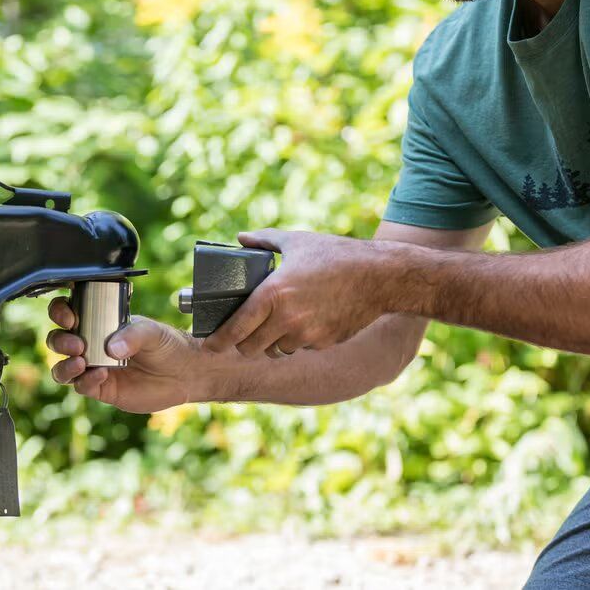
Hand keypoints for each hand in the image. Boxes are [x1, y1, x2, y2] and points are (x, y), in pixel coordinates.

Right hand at [45, 296, 212, 412]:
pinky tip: (102, 375)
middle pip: (58, 340)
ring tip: (81, 362)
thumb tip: (111, 348)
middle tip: (78, 344)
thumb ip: (133, 335)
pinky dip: (86, 381)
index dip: (61, 312)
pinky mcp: (101, 388)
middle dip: (60, 340)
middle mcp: (92, 344)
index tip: (69, 317)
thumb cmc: (168, 346)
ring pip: (63, 367)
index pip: (69, 312)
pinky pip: (82, 386)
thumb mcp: (152, 332)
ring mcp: (94, 367)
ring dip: (64, 366)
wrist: (185, 373)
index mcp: (100, 322)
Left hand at [204, 229, 394, 357]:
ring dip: (269, 343)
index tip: (209, 345)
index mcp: (273, 294)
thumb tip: (241, 238)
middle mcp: (286, 319)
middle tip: (242, 335)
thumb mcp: (297, 241)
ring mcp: (306, 335)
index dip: (218, 341)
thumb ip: (264, 240)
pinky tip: (303, 322)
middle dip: (243, 344)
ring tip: (274, 326)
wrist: (379, 277)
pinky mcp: (323, 343)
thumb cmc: (336, 255)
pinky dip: (295, 340)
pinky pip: (299, 348)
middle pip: (250, 348)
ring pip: (274, 350)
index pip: (235, 328)